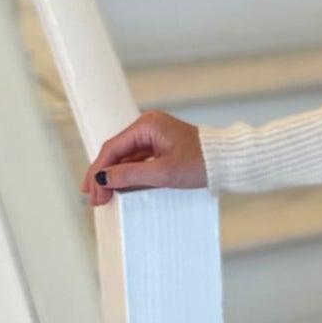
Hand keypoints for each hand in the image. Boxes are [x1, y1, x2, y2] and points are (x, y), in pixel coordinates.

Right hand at [80, 110, 206, 207]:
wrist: (228, 161)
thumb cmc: (202, 163)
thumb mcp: (163, 173)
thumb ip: (130, 175)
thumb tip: (103, 178)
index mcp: (146, 125)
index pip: (112, 148)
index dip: (99, 171)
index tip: (93, 192)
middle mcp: (148, 126)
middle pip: (115, 152)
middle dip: (103, 175)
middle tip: (94, 197)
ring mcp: (154, 136)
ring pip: (125, 157)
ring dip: (113, 176)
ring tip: (102, 195)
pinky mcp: (161, 147)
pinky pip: (137, 160)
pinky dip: (127, 173)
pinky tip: (119, 186)